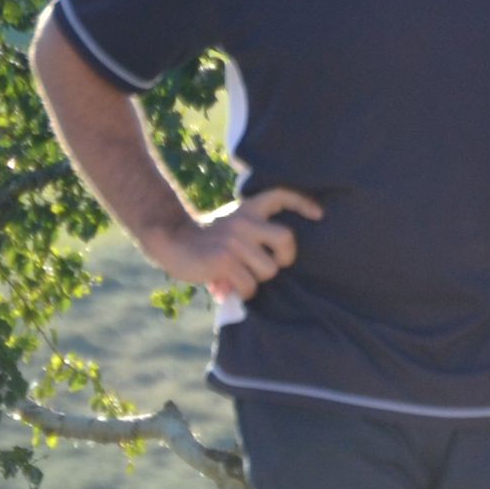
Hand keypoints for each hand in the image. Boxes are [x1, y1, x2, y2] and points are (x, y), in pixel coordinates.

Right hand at [140, 188, 322, 302]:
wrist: (170, 240)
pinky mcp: (224, 260)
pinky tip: (227, 286)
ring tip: (238, 277)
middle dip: (285, 258)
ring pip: (268, 270)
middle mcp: (244, 221)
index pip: (280, 196)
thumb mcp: (231, 229)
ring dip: (256, 280)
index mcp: (248, 210)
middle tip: (273, 264)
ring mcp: (234, 240)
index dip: (302, 203)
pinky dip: (243, 292)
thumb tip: (279, 266)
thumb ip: (253, 239)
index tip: (319, 215)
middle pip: (286, 238)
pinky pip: (249, 285)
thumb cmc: (206, 240)